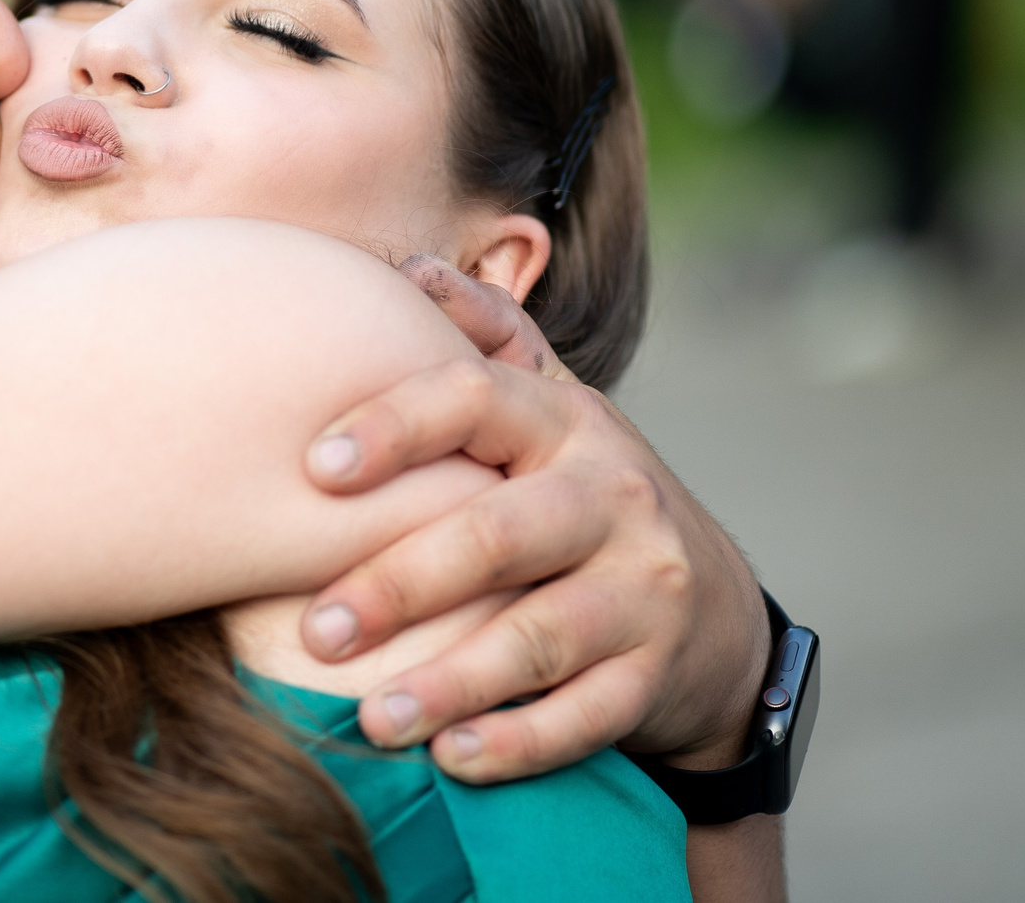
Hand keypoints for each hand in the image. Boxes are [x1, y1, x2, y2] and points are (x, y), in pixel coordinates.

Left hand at [301, 274, 768, 782]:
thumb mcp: (550, 405)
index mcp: (563, 420)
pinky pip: (586, 715)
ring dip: (452, 682)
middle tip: (316, 630)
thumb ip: (483, 338)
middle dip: (403, 583)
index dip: (398, 426)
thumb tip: (404, 265)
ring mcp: (640, 590)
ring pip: (540, 638)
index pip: (479, 398)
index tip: (315, 466)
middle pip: (500, 535)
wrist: (709, 605)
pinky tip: (450, 759)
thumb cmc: (579, 491)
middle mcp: (610, 496)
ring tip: (371, 720)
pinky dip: (518, 742)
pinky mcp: (654, 677)